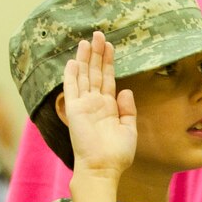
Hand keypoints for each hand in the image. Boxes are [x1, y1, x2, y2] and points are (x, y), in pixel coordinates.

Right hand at [63, 32, 137, 179]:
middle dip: (97, 53)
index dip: (108, 62)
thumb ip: (128, 109)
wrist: (103, 168)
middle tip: (99, 34)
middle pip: (95, 72)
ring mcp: (83, 105)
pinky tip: (72, 61)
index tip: (110, 45)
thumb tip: (126, 90)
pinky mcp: (74, 110)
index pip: (107, 79)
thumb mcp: (129, 129)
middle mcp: (95, 103)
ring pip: (83, 76)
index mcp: (108, 107)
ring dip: (84, 58)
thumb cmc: (117, 154)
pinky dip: (71, 74)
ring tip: (87, 40)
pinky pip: (71, 88)